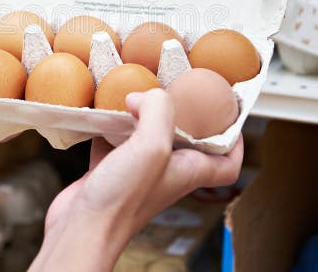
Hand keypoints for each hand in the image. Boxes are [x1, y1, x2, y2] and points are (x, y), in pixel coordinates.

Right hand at [31, 89, 243, 270]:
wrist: (83, 228)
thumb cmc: (123, 201)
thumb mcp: (152, 145)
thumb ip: (158, 110)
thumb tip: (144, 95)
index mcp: (190, 170)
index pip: (228, 162)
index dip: (235, 140)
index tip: (229, 115)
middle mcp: (167, 171)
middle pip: (187, 141)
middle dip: (183, 114)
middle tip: (176, 90)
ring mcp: (138, 171)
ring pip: (149, 136)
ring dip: (143, 114)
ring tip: (135, 92)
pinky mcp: (111, 170)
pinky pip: (115, 140)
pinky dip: (110, 124)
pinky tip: (103, 111)